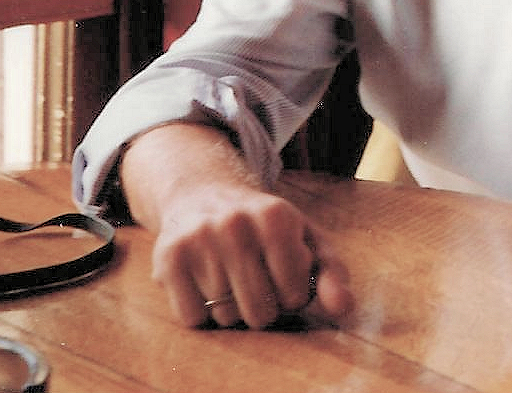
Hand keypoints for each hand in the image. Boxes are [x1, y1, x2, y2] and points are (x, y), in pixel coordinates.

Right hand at [150, 178, 354, 328]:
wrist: (204, 193)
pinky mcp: (168, 258)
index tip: (285, 274)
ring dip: (232, 308)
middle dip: (264, 307)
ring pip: (226, 317)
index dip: (293, 294)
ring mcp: (198, 240)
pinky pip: (192, 318)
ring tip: (232, 277)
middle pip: (260, 313)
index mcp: (276, 217)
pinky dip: (201, 312)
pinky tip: (206, 283)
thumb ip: (332, 274)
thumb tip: (343, 307)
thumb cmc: (266, 227)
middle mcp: (235, 224)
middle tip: (258, 280)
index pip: (295, 296)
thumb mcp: (306, 238)